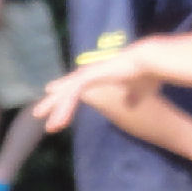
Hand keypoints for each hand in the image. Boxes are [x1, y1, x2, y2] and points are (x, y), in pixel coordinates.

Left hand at [30, 53, 152, 131]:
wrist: (152, 63)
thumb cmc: (147, 75)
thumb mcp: (138, 91)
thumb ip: (131, 96)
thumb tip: (130, 102)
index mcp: (100, 75)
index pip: (77, 86)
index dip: (66, 96)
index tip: (55, 104)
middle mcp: (91, 73)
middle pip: (66, 89)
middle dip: (53, 103)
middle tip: (38, 114)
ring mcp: (89, 74)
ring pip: (66, 94)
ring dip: (57, 111)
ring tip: (50, 128)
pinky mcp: (90, 77)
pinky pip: (72, 95)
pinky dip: (65, 109)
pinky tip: (60, 122)